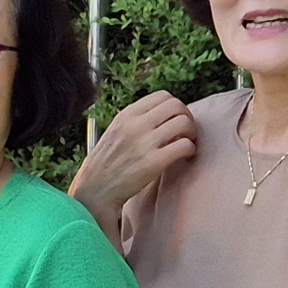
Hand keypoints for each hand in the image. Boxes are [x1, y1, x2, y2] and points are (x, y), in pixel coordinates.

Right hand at [68, 90, 198, 232]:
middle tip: (186, 131)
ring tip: (187, 143)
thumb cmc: (106, 164)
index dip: (175, 106)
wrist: (95, 191)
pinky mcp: (153, 162)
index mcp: (126, 115)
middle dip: (187, 117)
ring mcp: (144, 143)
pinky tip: (185, 156)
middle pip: (176, 105)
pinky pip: (185, 145)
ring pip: (184, 122)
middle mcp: (135, 125)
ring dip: (191, 132)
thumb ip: (135, 121)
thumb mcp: (115, 132)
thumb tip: (161, 116)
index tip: (176, 119)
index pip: (162, 96)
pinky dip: (190, 149)